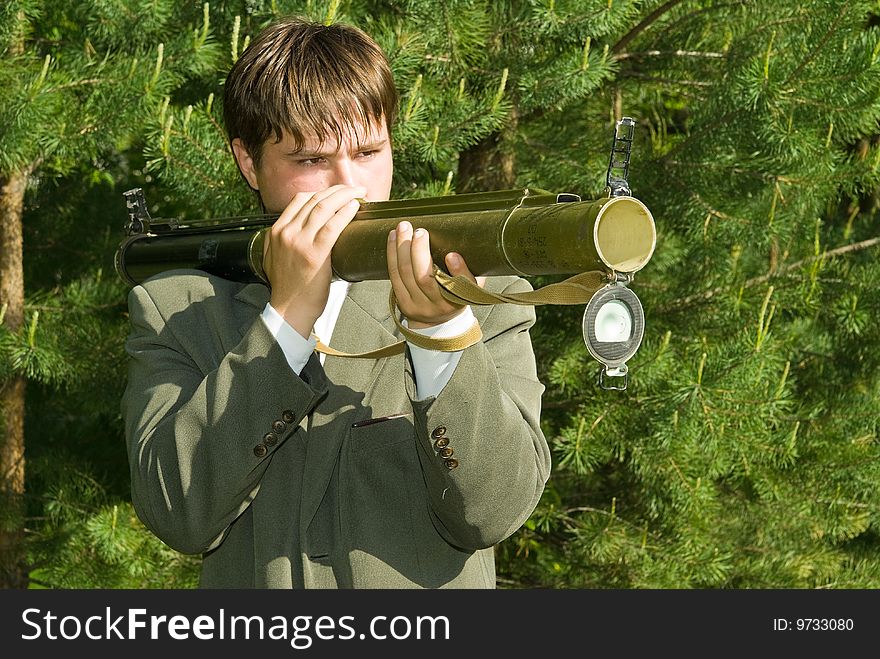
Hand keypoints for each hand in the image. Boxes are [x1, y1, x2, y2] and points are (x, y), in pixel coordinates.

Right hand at [263, 185, 364, 337]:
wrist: (289, 310)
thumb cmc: (287, 288)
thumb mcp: (272, 258)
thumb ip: (278, 240)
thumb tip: (292, 228)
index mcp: (276, 231)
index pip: (300, 199)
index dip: (322, 191)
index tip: (338, 192)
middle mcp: (286, 232)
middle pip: (314, 199)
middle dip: (337, 190)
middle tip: (354, 189)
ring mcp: (299, 241)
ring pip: (324, 208)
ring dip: (345, 196)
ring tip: (360, 193)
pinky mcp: (315, 253)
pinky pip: (332, 226)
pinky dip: (345, 212)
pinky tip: (355, 207)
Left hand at [387, 220, 485, 328]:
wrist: (438, 322)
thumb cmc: (456, 295)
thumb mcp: (471, 287)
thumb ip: (468, 270)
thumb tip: (462, 245)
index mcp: (459, 300)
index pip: (460, 287)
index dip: (457, 271)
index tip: (452, 255)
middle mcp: (437, 305)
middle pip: (425, 278)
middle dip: (419, 250)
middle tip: (420, 231)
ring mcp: (417, 305)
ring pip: (405, 274)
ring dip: (401, 248)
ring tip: (403, 228)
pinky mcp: (402, 302)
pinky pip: (394, 276)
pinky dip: (392, 254)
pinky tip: (393, 238)